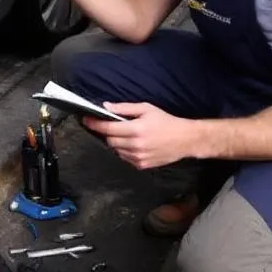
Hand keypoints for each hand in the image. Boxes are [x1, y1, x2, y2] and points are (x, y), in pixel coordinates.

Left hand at [82, 103, 198, 169]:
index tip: (87, 120)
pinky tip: (135, 144)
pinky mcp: (142, 165)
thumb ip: (124, 109)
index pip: (108, 129)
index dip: (95, 124)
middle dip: (108, 133)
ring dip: (117, 142)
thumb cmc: (166, 122)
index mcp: (136, 129)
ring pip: (116, 150)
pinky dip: (125, 150)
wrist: (185, 140)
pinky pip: (125, 157)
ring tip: (129, 135)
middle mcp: (136, 145)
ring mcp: (139, 157)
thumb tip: (106, 107)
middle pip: (110, 140)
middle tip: (113, 126)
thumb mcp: (146, 109)